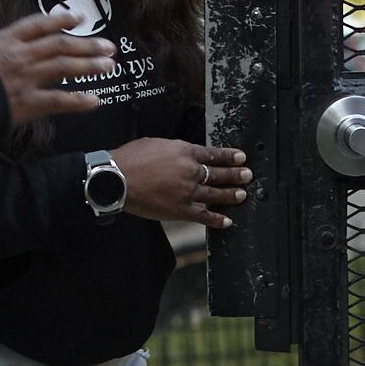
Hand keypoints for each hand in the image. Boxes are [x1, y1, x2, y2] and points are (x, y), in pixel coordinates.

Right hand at [0, 11, 116, 124]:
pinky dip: (79, 100)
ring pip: (65, 66)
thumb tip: (2, 56)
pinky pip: (59, 100)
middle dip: (87, 44)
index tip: (79, 18)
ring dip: (90, 65)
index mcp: (4, 39)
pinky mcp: (26, 101)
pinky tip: (95, 100)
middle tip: (108, 46)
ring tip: (109, 65)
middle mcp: (19, 54)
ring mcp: (24, 77)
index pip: (38, 24)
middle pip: (60, 44)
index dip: (61, 20)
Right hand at [118, 139, 249, 227]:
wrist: (117, 179)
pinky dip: (216, 219)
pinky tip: (227, 221)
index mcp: (184, 152)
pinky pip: (203, 216)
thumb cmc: (131, 159)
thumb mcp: (156, 143)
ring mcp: (187, 192)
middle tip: (247, 175)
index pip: (212, 154)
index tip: (241, 157)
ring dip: (231, 195)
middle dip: (235, 174)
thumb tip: (183, 153)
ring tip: (242, 194)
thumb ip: (174, 150)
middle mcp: (190, 171)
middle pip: (218, 173)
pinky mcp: (180, 210)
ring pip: (215, 194)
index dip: (228, 156)